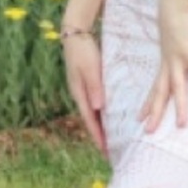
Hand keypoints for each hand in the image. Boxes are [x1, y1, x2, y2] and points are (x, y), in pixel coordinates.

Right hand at [62, 34, 107, 157]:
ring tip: (112, 140)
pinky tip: (110, 118)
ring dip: (101, 127)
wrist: (75, 34)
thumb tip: (98, 108)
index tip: (106, 152)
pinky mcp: (88, 84)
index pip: (90, 121)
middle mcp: (80, 95)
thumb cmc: (83, 50)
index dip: (98, 137)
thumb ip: (94, 87)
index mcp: (80, 94)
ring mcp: (83, 90)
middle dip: (100, 137)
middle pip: (92, 122)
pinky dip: (102, 115)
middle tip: (111, 153)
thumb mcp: (89, 68)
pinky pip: (96, 105)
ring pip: (94, 114)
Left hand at [139, 0, 187, 130]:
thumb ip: (177, 49)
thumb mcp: (175, 39)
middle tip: (148, 132)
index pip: (154, 87)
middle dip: (154, 113)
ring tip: (183, 124)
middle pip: (160, 93)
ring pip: (176, 87)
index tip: (139, 118)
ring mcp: (175, 57)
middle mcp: (167, 63)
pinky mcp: (186, 49)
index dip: (148, 103)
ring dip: (180, 106)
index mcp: (165, 62)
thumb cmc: (175, 17)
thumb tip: (183, 54)